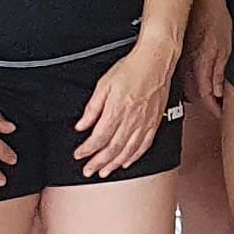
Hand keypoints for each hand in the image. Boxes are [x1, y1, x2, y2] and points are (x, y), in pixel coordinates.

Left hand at [76, 37, 179, 179]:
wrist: (155, 62)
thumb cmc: (130, 69)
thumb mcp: (104, 85)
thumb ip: (92, 108)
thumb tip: (82, 126)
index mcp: (116, 111)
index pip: (98, 138)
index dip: (87, 150)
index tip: (78, 155)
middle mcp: (131, 120)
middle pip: (112, 149)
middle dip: (98, 162)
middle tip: (88, 171)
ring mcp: (144, 123)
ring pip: (128, 151)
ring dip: (114, 164)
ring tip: (104, 172)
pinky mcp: (154, 122)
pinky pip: (144, 145)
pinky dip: (134, 157)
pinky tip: (126, 161)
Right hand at [184, 0, 233, 111]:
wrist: (201, 1)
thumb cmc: (214, 18)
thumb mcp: (226, 47)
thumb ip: (220, 73)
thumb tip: (219, 92)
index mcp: (200, 67)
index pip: (206, 98)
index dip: (215, 110)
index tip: (222, 114)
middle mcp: (187, 67)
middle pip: (196, 96)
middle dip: (208, 105)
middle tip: (220, 109)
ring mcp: (181, 62)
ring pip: (188, 88)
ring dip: (200, 95)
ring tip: (214, 98)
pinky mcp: (180, 56)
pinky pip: (185, 76)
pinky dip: (194, 83)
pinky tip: (203, 82)